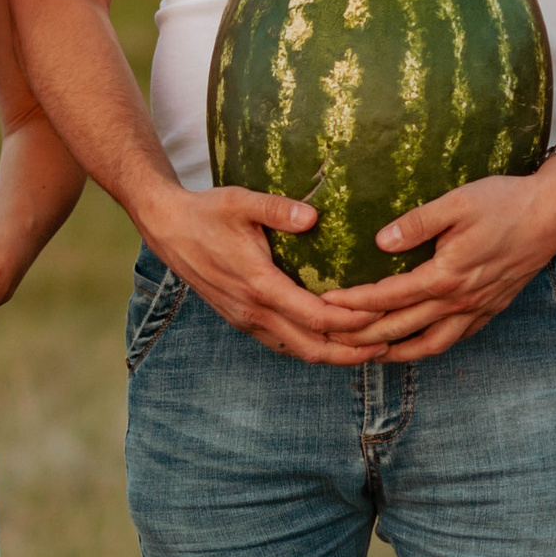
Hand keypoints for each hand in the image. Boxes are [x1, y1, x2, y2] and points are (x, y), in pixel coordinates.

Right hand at [139, 185, 387, 367]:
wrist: (167, 228)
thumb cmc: (206, 212)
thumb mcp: (240, 201)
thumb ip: (277, 209)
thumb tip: (313, 216)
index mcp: (260, 286)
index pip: (316, 317)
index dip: (352, 321)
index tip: (382, 314)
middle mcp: (253, 312)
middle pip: (312, 348)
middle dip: (351, 352)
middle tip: (388, 345)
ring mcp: (246, 320)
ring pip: (297, 351)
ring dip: (333, 355)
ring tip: (367, 348)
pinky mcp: (242, 319)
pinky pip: (283, 344)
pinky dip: (311, 347)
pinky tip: (330, 340)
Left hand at [318, 157, 555, 361]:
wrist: (554, 214)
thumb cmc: (505, 202)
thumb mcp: (457, 202)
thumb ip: (417, 223)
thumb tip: (379, 242)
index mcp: (445, 275)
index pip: (388, 297)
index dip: (353, 303)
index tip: (325, 305)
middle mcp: (459, 301)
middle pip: (400, 329)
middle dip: (361, 336)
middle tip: (331, 338)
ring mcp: (476, 309)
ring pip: (428, 344)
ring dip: (394, 352)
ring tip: (366, 354)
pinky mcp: (490, 309)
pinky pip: (454, 339)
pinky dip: (427, 347)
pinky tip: (413, 344)